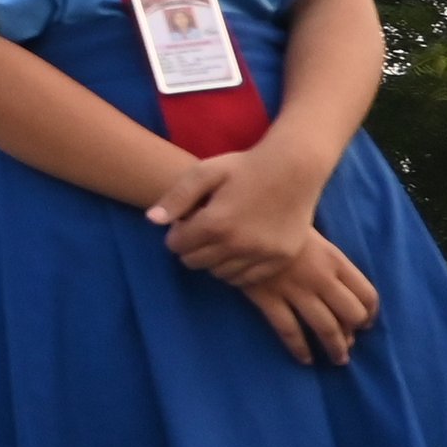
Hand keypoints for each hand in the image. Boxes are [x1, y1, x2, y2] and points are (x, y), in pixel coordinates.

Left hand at [149, 143, 328, 284]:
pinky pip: (248, 279)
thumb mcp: (205, 172)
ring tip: (220, 239)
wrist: (294, 169)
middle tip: (202, 230)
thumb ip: (176, 197)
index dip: (175, 233)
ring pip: (220, 274)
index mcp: (216, 223)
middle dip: (190, 248)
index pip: (176, 245)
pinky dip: (236, 270)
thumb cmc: (244, 167)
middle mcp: (238, 244)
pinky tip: (237, 250)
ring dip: (213, 260)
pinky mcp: (280, 260)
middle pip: (195, 262)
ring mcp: (262, 255)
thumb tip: (151, 221)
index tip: (186, 221)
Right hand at [232, 229, 379, 367]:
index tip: (366, 322)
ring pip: (325, 327)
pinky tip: (305, 359)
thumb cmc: (278, 224)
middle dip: (353, 332)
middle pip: (351, 314)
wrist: (240, 219)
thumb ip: (328, 261)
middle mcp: (320, 278)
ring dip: (335, 348)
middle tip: (349, 343)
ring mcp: (294, 289)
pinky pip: (289, 330)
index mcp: (334, 259)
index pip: (366, 294)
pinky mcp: (267, 298)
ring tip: (337, 359)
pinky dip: (300, 348)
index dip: (370, 313)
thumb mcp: (312, 236)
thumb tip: (339, 289)